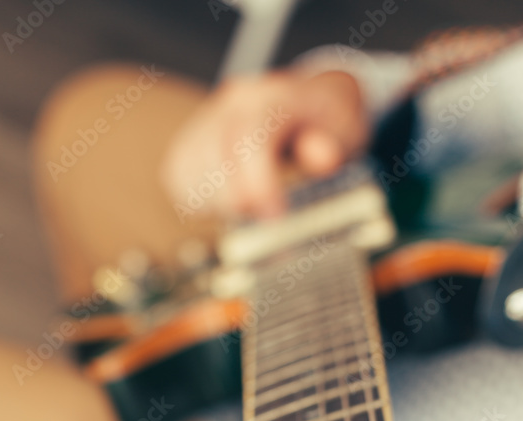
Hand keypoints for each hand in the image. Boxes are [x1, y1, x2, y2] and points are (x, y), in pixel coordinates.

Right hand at [162, 69, 369, 219]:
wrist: (311, 105)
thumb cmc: (328, 126)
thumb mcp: (346, 131)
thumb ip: (334, 144)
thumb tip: (322, 156)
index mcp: (271, 96)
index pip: (248, 134)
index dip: (256, 180)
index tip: (274, 216)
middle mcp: (233, 102)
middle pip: (216, 152)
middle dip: (238, 199)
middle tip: (268, 223)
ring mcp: (208, 119)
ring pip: (191, 166)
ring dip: (218, 202)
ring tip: (251, 210)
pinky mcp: (190, 141)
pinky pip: (177, 175)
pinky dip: (196, 200)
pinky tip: (225, 207)